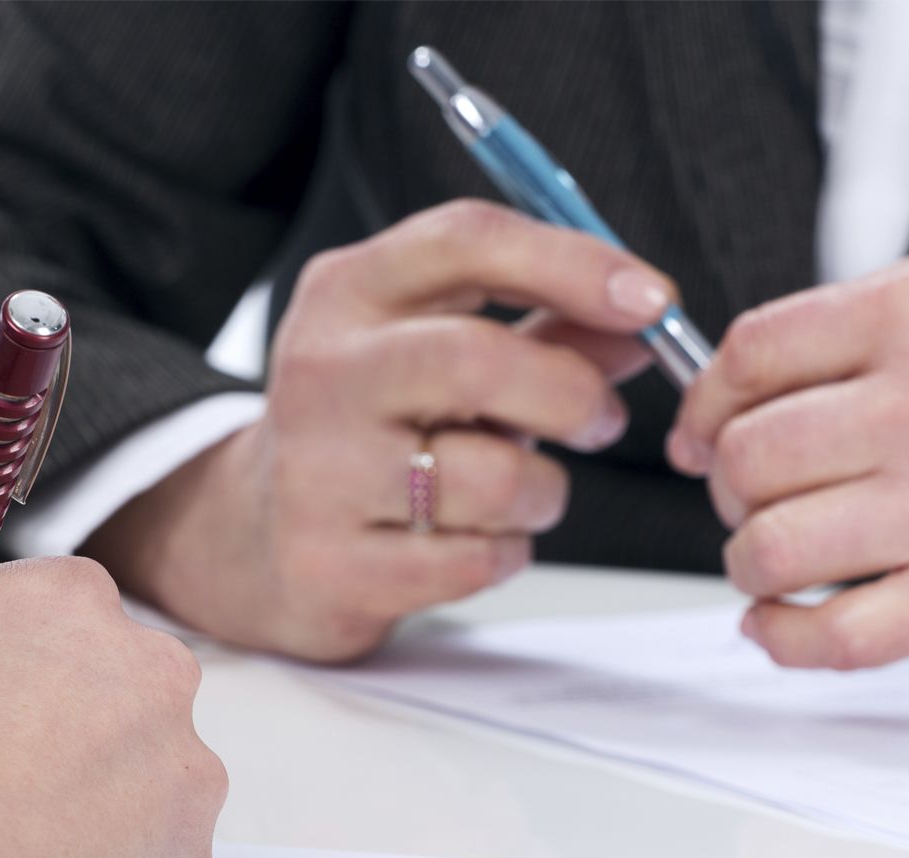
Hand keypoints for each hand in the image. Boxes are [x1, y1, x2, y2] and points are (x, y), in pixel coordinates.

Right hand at [86, 199, 673, 660]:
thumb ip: (542, 328)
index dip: (576, 264)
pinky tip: (474, 542)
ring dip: (543, 493)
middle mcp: (321, 372)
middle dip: (571, 394)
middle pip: (479, 360)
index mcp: (346, 293)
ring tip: (521, 494)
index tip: (652, 300)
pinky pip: (473, 560)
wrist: (256, 535)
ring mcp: (318, 471)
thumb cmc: (372, 428)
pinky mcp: (331, 564)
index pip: (467, 242)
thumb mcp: (437, 351)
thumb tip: (645, 323)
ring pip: (492, 477)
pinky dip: (502, 554)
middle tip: (600, 420)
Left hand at [669, 248, 908, 668]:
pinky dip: (783, 641)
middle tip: (756, 501)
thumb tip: (739, 385)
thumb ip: (866, 328)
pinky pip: (836, 637)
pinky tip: (782, 626)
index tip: (701, 435)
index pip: (749, 355)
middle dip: (730, 491)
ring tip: (778, 562)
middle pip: (747, 458)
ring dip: (750, 566)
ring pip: (771, 548)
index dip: (704, 405)